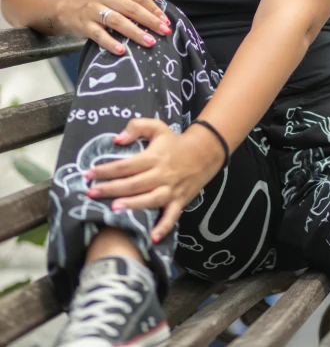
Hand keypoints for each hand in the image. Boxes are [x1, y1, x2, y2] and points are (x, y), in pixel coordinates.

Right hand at [57, 0, 172, 54]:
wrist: (69, 8)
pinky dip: (111, 43)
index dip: (154, 8)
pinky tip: (122, 51)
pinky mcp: (84, 25)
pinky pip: (99, 35)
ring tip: (150, 42)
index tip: (166, 20)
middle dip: (150, 21)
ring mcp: (93, 10)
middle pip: (131, 8)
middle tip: (164, 31)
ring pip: (117, 21)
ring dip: (135, 32)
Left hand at [83, 118, 225, 242]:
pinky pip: (172, 216)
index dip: (106, 170)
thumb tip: (117, 139)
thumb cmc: (175, 141)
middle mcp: (161, 174)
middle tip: (91, 194)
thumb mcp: (157, 127)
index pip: (126, 165)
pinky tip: (152, 238)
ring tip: (113, 209)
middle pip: (133, 184)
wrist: (205, 152)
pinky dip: (163, 227)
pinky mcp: (180, 201)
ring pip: (149, 200)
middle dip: (111, 189)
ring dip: (132, 205)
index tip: (89, 174)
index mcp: (153, 157)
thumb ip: (137, 127)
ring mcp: (171, 190)